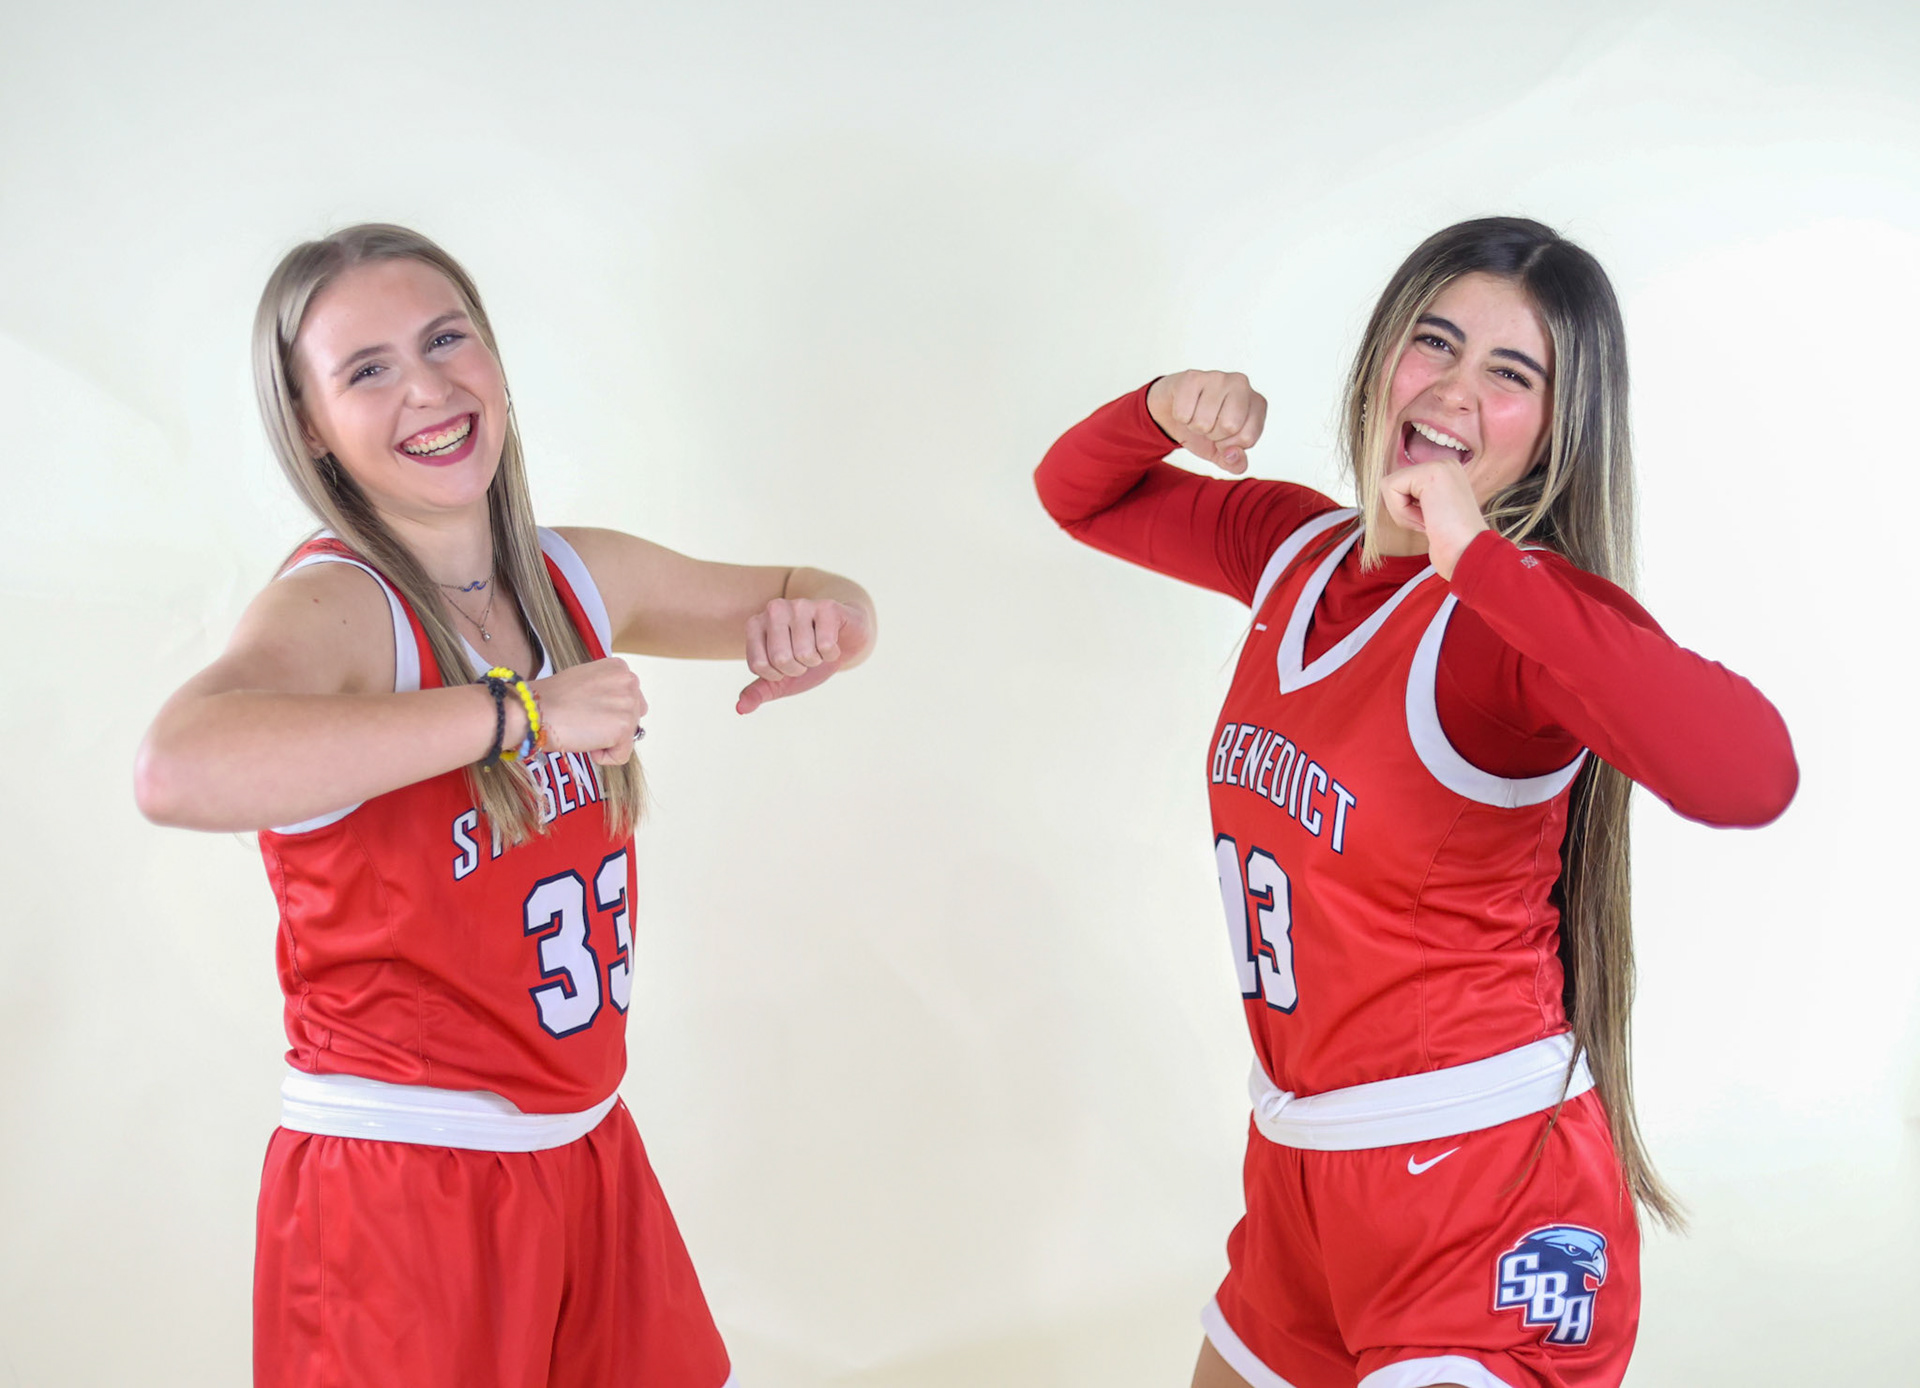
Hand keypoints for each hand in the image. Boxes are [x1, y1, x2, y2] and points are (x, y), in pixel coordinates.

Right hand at [528, 658, 647, 764]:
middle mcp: (629, 682)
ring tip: (583, 730)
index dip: (607, 712)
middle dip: (611, 727)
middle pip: (632, 718)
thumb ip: (606, 690)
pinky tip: (585, 742)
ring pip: (627, 737)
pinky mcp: (624, 727)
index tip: (586, 711)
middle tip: (584, 722)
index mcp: (619, 668)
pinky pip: (622, 755)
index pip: (628, 699)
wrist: (536, 709)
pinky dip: (604, 757)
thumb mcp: (586, 680)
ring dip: (605, 741)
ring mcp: (629, 704)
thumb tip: (613, 710)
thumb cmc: (552, 698)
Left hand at [738, 597, 871, 713]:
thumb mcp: (781, 680)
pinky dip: (832, 654)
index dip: (777, 675)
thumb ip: (759, 692)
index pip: (758, 665)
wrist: (844, 640)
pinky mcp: (827, 607)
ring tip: (818, 648)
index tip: (786, 664)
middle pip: (781, 658)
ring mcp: (801, 605)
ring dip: (816, 660)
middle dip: (798, 668)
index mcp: (756, 624)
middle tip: (805, 657)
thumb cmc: (807, 658)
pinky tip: (833, 642)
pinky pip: (826, 646)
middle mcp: (775, 609)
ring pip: (805, 653)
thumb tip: (741, 709)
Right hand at [1146, 370, 1266, 472]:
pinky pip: (1184, 413)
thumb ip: (1235, 463)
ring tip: (1196, 415)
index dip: (1229, 445)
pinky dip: (1181, 418)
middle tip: (1209, 425)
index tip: (1223, 436)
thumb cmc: (1205, 428)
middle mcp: (1242, 384)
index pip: (1247, 438)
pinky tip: (1185, 407)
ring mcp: (1218, 377)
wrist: (1174, 411)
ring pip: (1204, 421)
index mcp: (1257, 403)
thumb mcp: (1223, 452)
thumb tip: (1232, 455)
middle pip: (1229, 426)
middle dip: (1213, 435)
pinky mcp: (1193, 376)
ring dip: (1195, 426)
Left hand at [1379, 461, 1488, 578]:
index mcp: (1447, 473)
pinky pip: (1390, 488)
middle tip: (1431, 522)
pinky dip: (1402, 511)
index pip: (1402, 485)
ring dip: (1403, 513)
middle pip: (1393, 483)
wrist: (1469, 554)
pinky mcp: (1430, 473)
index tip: (1433, 521)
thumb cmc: (1451, 544)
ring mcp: (1440, 465)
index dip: (1407, 511)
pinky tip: (1427, 519)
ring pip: (1389, 485)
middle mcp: (1445, 464)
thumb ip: (1417, 498)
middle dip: (1403, 511)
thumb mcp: (1433, 513)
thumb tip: (1389, 489)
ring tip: (1431, 521)